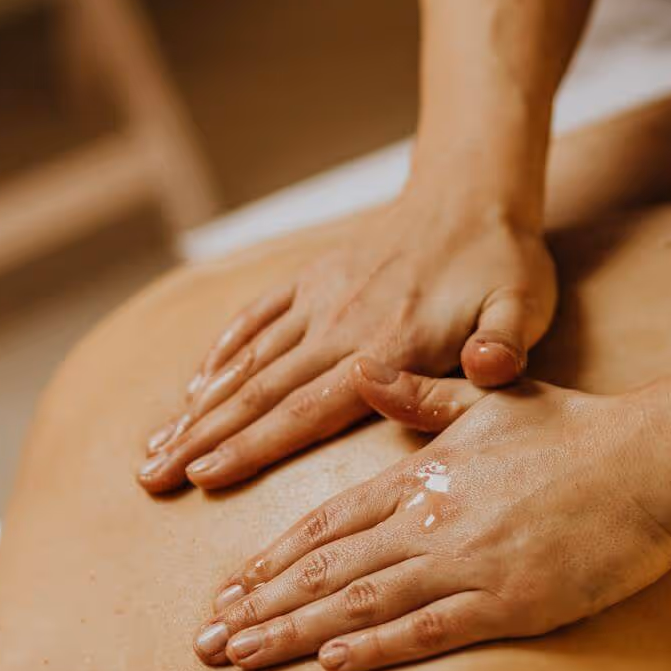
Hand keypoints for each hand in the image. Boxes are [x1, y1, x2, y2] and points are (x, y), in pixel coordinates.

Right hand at [137, 185, 556, 491]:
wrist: (474, 192)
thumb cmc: (503, 263)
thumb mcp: (522, 307)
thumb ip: (504, 345)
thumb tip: (490, 368)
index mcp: (388, 347)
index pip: (306, 409)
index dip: (252, 446)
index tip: (201, 477)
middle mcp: (341, 324)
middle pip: (258, 393)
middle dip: (201, 438)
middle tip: (147, 478)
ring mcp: (321, 298)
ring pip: (247, 360)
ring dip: (198, 405)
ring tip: (152, 445)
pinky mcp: (315, 278)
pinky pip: (257, 318)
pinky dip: (222, 352)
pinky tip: (194, 385)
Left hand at [192, 360, 670, 670]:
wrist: (653, 462)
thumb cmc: (577, 431)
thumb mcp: (490, 401)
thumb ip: (420, 395)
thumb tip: (362, 369)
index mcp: (425, 475)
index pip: (330, 522)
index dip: (275, 558)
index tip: (229, 587)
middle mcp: (433, 520)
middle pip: (329, 569)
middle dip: (263, 606)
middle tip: (207, 642)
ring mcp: (470, 562)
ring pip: (364, 603)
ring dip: (297, 632)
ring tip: (244, 656)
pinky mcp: (510, 602)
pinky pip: (430, 629)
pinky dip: (377, 647)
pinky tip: (332, 663)